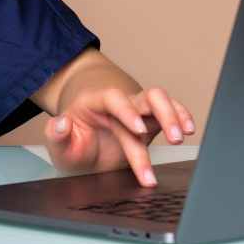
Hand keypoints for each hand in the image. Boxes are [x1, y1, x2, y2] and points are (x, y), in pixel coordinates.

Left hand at [44, 85, 195, 186]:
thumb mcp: (58, 145)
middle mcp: (120, 105)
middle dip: (163, 115)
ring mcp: (137, 113)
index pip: (114, 99)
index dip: (127, 111)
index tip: (138, 130)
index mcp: (95, 104)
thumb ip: (55, 134)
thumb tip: (61, 123)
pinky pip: (170, 113)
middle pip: (146, 96)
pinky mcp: (150, 124)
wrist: (82, 147)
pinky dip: (182, 117)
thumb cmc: (72, 143)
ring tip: (183, 136)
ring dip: (175, 116)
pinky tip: (188, 129)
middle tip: (174, 137)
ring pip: (161, 101)